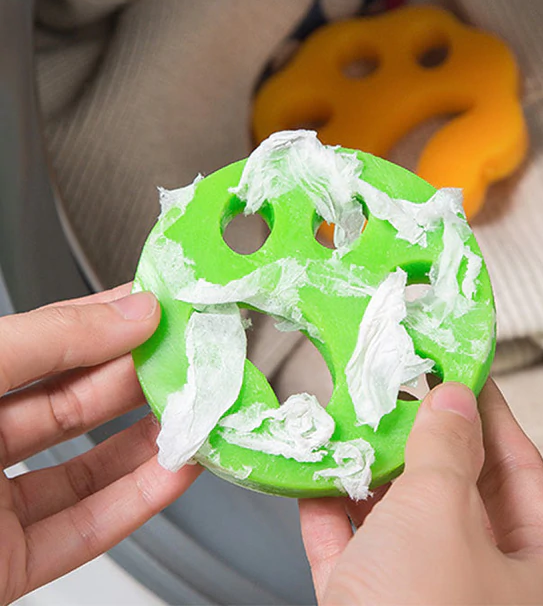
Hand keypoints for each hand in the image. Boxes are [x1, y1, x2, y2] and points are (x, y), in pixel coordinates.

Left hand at [0, 285, 201, 604]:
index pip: (41, 341)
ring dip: (150, 438)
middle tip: (192, 354)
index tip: (159, 303)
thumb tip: (128, 312)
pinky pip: (84, 526)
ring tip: (198, 408)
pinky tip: (176, 469)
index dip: (103, 318)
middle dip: (139, 374)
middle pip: (72, 399)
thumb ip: (48, 342)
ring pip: (86, 464)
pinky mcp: (5, 565)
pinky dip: (139, 499)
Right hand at [300, 380, 542, 604]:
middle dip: (419, 435)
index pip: (519, 465)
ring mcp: (425, 599)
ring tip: (350, 419)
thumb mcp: (443, 515)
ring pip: (399, 518)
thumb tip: (452, 398)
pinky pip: (352, 551)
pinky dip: (331, 513)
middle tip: (396, 386)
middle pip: (455, 487)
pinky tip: (314, 474)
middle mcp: (486, 586)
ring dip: (368, 469)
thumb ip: (447, 448)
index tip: (462, 368)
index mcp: (539, 571)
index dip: (488, 410)